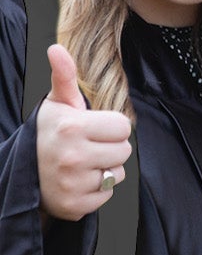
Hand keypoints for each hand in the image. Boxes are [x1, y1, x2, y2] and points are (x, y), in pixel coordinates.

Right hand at [36, 45, 131, 221]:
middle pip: (125, 150)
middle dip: (109, 147)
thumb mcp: (56, 104)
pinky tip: (77, 182)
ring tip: (80, 164)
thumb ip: (65, 76)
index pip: (124, 127)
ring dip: (104, 170)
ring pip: (117, 174)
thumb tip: (56, 48)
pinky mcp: (74, 205)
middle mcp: (72, 156)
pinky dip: (95, 191)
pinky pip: (106, 196)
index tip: (90, 129)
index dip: (110, 127)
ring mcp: (72, 183)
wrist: (22, 173)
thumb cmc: (48, 134)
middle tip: (85, 147)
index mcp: (72, 127)